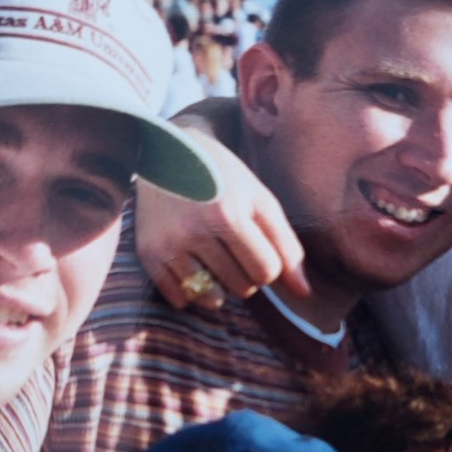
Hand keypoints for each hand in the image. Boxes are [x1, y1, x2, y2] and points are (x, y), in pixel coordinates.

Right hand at [135, 129, 308, 309]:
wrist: (168, 152)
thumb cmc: (222, 176)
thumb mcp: (259, 200)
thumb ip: (285, 245)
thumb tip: (303, 293)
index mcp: (228, 215)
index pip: (266, 271)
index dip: (269, 265)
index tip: (258, 248)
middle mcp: (195, 232)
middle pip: (241, 287)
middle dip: (246, 274)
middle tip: (235, 250)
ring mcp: (169, 245)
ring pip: (211, 299)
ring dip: (221, 287)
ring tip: (216, 261)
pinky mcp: (148, 254)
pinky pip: (179, 298)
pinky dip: (191, 293)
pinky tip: (194, 268)